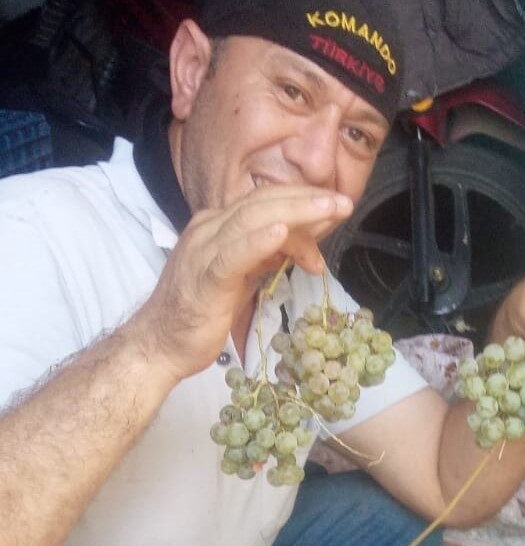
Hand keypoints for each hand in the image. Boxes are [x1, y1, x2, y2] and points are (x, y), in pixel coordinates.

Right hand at [131, 184, 352, 380]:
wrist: (160, 345)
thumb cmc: (201, 314)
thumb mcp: (243, 277)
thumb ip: (266, 256)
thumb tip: (298, 243)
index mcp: (218, 226)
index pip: (265, 202)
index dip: (302, 200)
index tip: (335, 207)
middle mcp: (209, 228)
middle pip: (263, 202)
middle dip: (307, 200)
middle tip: (342, 203)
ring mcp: (204, 250)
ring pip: (252, 219)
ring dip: (295, 212)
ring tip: (329, 210)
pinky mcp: (204, 277)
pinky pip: (233, 254)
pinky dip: (258, 241)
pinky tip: (281, 233)